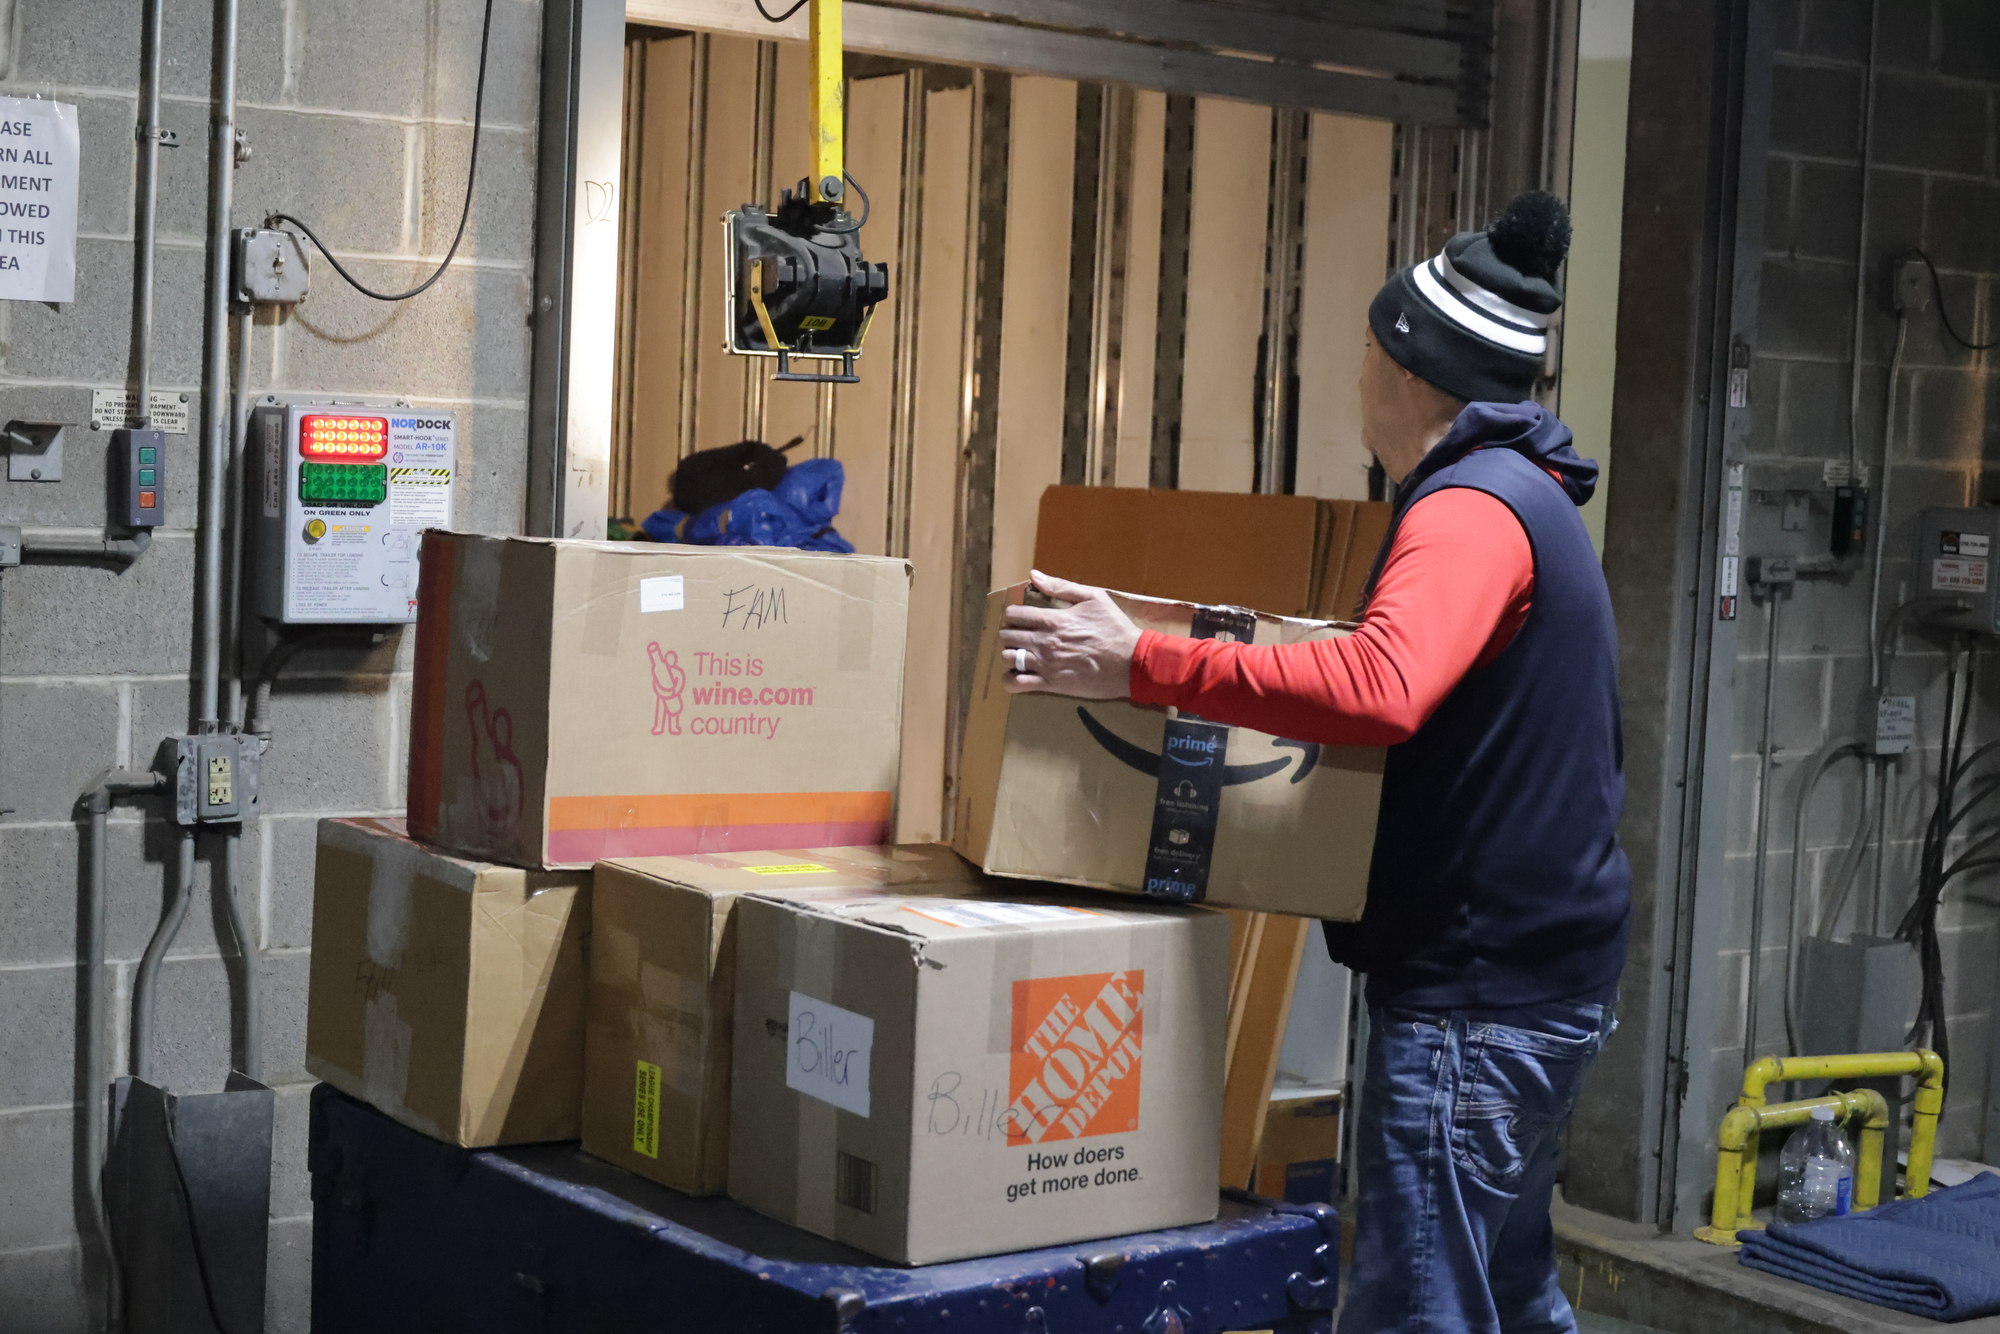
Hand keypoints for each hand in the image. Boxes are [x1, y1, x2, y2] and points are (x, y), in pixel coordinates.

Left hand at [999, 570, 1141, 698]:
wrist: (1131, 662)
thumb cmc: (1114, 628)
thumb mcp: (1094, 598)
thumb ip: (1061, 586)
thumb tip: (1033, 575)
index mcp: (1052, 619)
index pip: (1014, 614)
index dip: (1013, 615)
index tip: (1022, 618)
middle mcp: (1043, 641)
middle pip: (1006, 636)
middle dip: (1009, 634)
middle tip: (1021, 637)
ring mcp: (1045, 664)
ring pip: (1008, 658)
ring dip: (1010, 655)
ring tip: (1020, 655)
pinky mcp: (1051, 684)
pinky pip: (1017, 684)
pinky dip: (1011, 680)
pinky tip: (1018, 676)